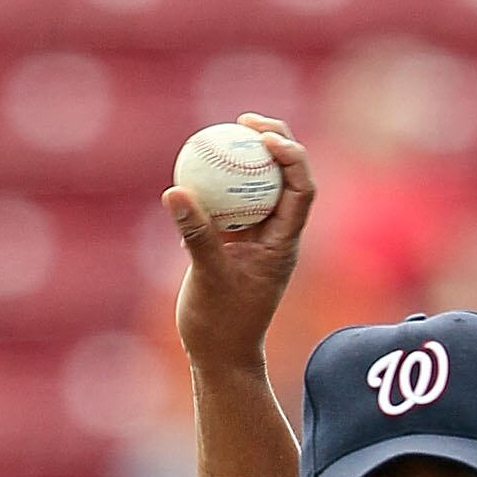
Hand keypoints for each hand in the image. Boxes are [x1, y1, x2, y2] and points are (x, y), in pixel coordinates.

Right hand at [166, 116, 313, 372]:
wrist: (219, 357)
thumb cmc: (221, 326)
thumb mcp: (208, 278)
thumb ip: (195, 235)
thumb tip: (175, 190)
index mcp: (284, 243)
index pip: (301, 189)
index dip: (290, 155)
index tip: (262, 137)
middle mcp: (276, 235)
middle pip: (286, 177)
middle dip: (273, 141)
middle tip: (245, 119)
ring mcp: (256, 237)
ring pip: (259, 185)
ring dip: (246, 156)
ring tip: (224, 130)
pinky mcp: (235, 242)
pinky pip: (231, 201)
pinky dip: (220, 181)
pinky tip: (199, 165)